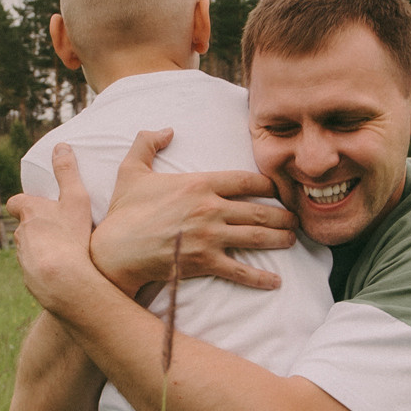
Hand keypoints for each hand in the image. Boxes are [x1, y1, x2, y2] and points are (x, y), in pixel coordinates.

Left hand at [6, 144, 104, 313]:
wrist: (63, 281)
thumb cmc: (70, 236)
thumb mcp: (75, 199)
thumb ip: (68, 173)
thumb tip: (60, 146)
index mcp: (28, 213)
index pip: (15, 203)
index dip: (23, 203)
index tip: (34, 205)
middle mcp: (20, 235)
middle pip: (24, 228)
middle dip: (36, 228)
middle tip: (59, 229)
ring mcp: (23, 259)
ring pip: (30, 250)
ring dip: (42, 249)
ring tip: (65, 253)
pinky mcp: (30, 279)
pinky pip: (37, 271)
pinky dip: (47, 269)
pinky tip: (65, 273)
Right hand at [89, 129, 296, 292]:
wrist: (114, 250)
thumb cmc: (124, 212)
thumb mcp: (131, 170)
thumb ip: (147, 142)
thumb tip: (166, 129)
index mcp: (199, 183)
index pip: (247, 180)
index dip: (269, 184)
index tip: (279, 190)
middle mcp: (210, 208)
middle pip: (260, 210)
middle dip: (283, 215)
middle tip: (295, 219)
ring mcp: (210, 236)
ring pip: (257, 237)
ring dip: (280, 239)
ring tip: (292, 240)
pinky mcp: (205, 262)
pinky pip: (241, 270)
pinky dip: (261, 277)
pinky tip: (276, 281)